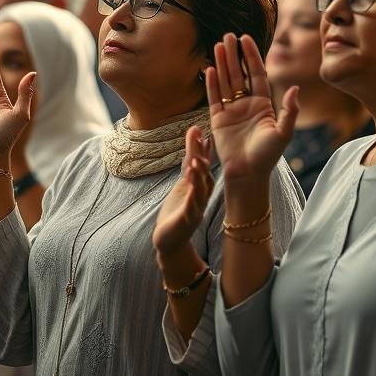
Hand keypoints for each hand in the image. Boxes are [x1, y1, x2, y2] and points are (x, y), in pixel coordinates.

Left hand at [153, 126, 213, 256]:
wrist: (169, 240)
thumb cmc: (178, 209)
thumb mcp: (183, 182)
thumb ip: (190, 162)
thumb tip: (195, 137)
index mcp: (200, 188)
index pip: (205, 167)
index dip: (206, 152)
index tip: (206, 135)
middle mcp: (201, 198)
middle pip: (205, 177)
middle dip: (204, 160)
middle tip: (202, 142)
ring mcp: (195, 210)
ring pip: (200, 192)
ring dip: (199, 177)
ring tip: (195, 162)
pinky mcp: (186, 221)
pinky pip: (191, 208)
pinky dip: (191, 197)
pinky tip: (189, 186)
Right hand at [208, 33, 297, 181]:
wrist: (248, 175)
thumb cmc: (268, 156)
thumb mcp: (284, 133)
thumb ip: (289, 111)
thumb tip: (294, 88)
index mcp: (263, 104)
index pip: (256, 73)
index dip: (251, 56)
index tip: (246, 38)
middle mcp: (246, 104)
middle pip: (239, 73)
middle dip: (234, 54)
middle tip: (228, 36)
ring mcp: (231, 110)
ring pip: (225, 81)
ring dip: (222, 63)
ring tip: (217, 45)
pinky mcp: (218, 119)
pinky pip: (214, 97)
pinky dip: (211, 83)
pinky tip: (209, 68)